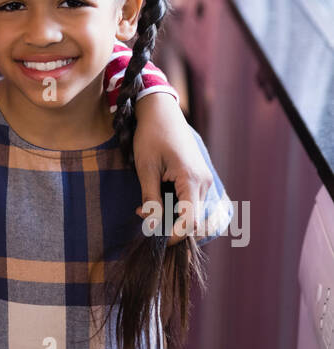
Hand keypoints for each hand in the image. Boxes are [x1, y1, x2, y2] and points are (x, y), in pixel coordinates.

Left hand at [132, 93, 213, 242]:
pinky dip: (176, 206)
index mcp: (192, 180)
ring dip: (171, 216)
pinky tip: (156, 198)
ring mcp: (204, 180)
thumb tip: (152, 225)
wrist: (162, 112)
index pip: (190, 220)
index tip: (154, 236)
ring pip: (193, 212)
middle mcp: (204, 182)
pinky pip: (192, 201)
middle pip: (194, 220)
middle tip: (143, 215)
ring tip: (146, 206)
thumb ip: (151, 198)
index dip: (174, 235)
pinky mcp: (200, 178)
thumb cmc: (151, 136)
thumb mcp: (145, 169)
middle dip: (169, 225)